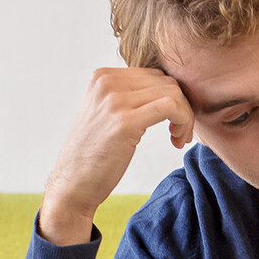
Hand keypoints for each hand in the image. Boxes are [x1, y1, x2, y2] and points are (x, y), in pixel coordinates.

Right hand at [39, 67, 194, 244]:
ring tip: (178, 138)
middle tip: (179, 133)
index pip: (154, 75)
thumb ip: (129, 96)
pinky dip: (183, 121)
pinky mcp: (125, 121)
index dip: (172, 97)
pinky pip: (171, 107)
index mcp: (102, 76)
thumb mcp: (107, 113)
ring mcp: (115, 100)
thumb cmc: (95, 154)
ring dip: (185, 117)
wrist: (73, 184)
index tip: (173, 122)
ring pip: (173, 93)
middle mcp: (107, 82)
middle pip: (166, 82)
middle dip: (182, 107)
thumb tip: (168, 89)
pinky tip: (176, 140)